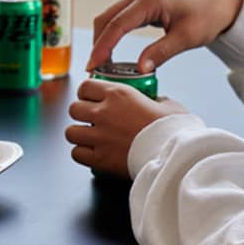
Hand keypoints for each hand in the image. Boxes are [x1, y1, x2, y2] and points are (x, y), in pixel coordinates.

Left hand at [66, 78, 187, 177]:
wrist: (173, 155)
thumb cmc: (173, 130)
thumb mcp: (168, 104)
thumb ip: (155, 100)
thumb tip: (155, 102)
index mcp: (118, 94)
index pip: (85, 86)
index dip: (86, 93)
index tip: (91, 98)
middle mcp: (104, 113)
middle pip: (73, 109)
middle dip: (80, 114)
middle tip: (90, 119)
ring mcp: (99, 136)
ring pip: (70, 132)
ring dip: (79, 135)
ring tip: (89, 138)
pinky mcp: (99, 158)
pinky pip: (77, 154)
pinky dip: (82, 154)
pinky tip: (92, 154)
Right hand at [87, 0, 243, 73]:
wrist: (221, 4)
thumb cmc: (207, 17)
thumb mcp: (185, 38)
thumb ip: (161, 53)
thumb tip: (140, 69)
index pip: (116, 25)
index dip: (102, 48)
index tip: (93, 66)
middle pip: (106, 19)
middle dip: (97, 45)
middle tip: (94, 70)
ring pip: (109, 18)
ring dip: (102, 40)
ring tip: (101, 65)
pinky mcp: (141, 2)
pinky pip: (118, 18)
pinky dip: (111, 35)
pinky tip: (111, 53)